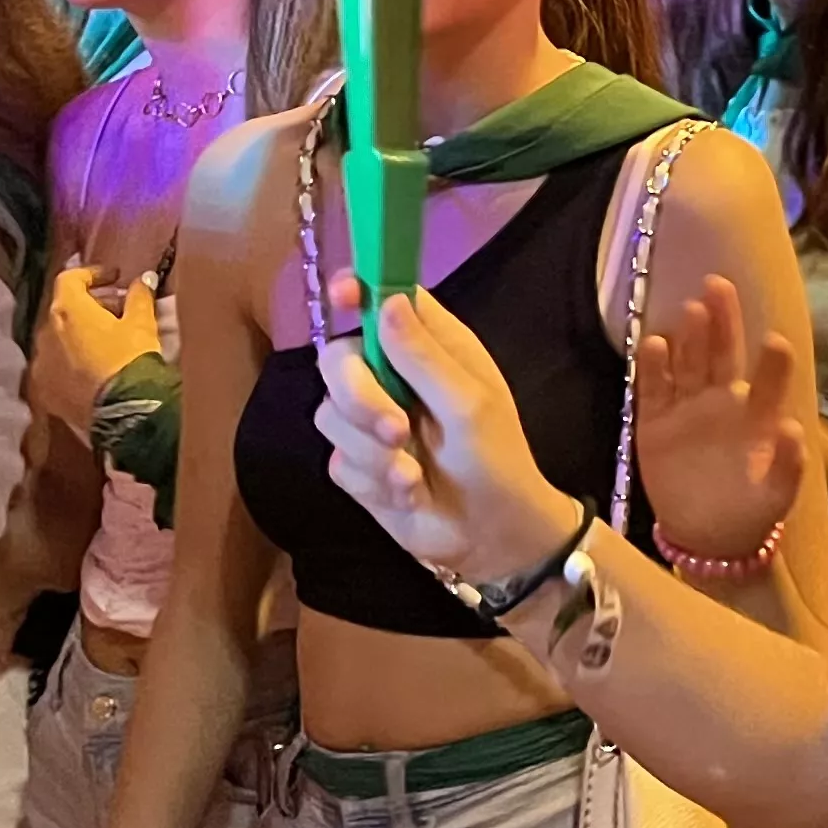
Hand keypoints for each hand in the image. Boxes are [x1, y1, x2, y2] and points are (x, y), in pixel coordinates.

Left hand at [26, 265, 161, 430]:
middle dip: (90, 305)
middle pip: (64, 308)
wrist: (122, 411)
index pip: (70, 278)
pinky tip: (92, 368)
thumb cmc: (131, 359)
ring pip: (57, 338)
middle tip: (118, 310)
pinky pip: (54, 366)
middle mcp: (45, 333)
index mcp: (67, 310)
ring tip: (106, 341)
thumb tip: (143, 279)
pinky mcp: (43, 389)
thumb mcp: (142, 323)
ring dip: (78, 334)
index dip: (93, 273)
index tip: (115, 277)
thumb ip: (139, 296)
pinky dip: (70, 360)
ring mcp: (40, 363)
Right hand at [311, 274, 584, 585]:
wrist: (490, 536)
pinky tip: (409, 493)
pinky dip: (373, 480)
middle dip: (359, 397)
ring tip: (415, 475)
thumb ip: (425, 357)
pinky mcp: (358, 464)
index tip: (342, 294)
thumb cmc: (496, 462)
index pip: (386, 300)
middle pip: (338, 358)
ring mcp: (372, 420)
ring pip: (330, 413)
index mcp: (434, 348)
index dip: (359, 290)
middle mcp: (396, 375)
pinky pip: (337, 460)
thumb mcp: (469, 405)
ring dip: (373, 452)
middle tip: (397, 429)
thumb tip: (387, 302)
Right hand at [634, 276, 810, 564]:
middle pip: (722, 353)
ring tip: (693, 309)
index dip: (771, 361)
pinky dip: (653, 368)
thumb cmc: (750, 509)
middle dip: (723, 320)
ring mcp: (688, 409)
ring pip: (688, 363)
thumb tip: (794, 431)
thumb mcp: (777, 495)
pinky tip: (654, 344)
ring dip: (689, 337)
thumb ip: (788, 467)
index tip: (775, 341)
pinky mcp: (655, 423)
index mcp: (757, 414)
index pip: (768, 379)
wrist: (706, 537)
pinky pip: (653, 390)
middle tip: (719, 285)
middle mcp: (722, 401)